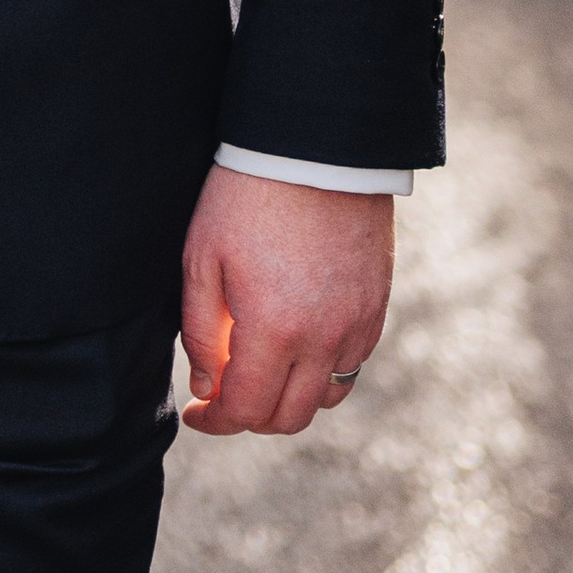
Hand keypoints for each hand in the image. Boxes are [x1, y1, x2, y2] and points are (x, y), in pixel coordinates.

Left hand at [179, 164, 392, 437]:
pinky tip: (296, 348)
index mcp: (274, 329)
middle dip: (249, 418)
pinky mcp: (376, 308)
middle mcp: (323, 338)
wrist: (313, 150)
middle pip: (288, 418)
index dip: (215, 422)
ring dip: (289, 400)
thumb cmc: (246, 198)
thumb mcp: (202, 260)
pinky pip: (351, 365)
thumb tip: (206, 386)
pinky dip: (322, 374)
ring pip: (325, 399)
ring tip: (260, 373)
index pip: (245, 409)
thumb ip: (199, 333)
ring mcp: (357, 325)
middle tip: (223, 397)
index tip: (197, 414)